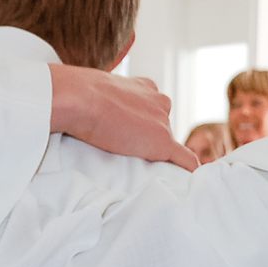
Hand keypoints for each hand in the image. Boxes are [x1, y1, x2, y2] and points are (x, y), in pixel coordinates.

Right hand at [49, 66, 195, 171]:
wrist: (80, 100)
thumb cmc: (79, 95)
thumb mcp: (98, 92)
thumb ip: (109, 101)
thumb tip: (101, 117)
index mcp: (145, 87)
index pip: (153, 109)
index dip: (143, 124)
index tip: (131, 134)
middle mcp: (159, 101)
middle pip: (162, 126)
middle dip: (149, 138)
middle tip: (127, 150)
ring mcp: (163, 122)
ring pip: (168, 143)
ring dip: (157, 153)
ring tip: (137, 164)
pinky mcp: (163, 142)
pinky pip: (185, 159)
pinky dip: (187, 169)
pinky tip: (186, 179)